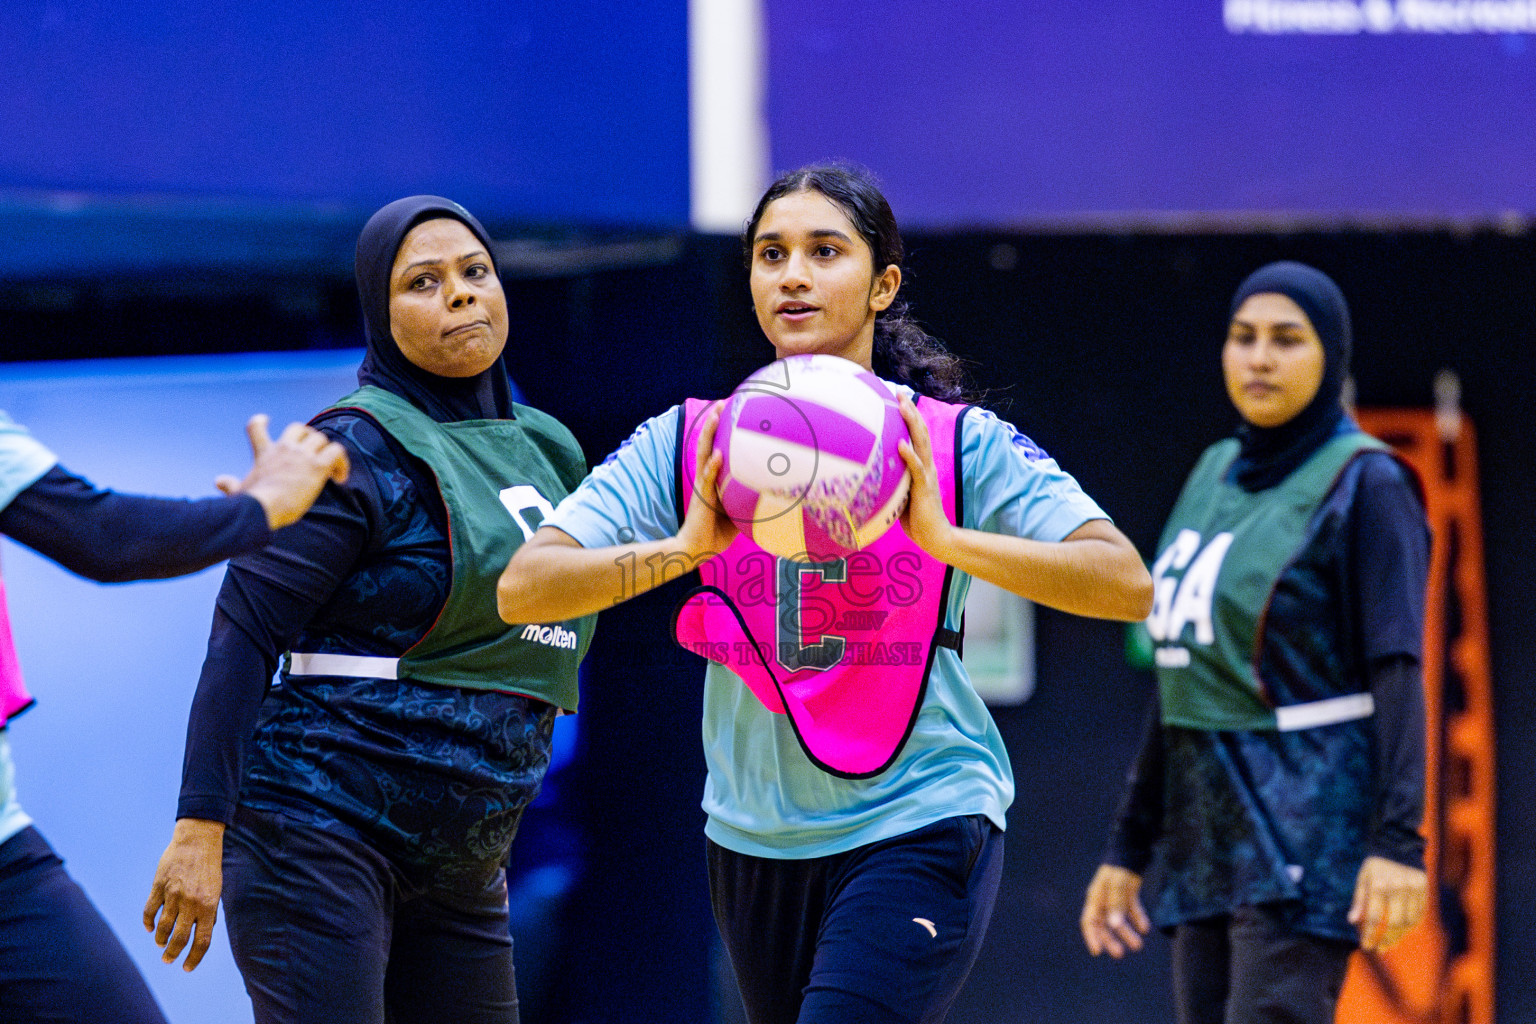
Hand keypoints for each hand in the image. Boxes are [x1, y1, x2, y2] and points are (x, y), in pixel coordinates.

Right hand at [144, 818, 226, 971]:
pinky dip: (148, 923)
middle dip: (173, 954)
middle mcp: (191, 902)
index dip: (194, 958)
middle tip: (168, 960)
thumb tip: (202, 933)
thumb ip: (209, 912)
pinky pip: (150, 911)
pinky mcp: (159, 886)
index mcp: (209, 905)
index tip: (187, 967)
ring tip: (161, 944)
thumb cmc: (210, 866)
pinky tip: (150, 928)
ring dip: (161, 940)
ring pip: (162, 928)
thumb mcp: (217, 889)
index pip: (202, 940)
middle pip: (180, 938)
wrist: (197, 839)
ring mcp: (173, 895)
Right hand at [217, 414, 349, 529]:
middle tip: (314, 453)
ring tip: (332, 471)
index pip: (256, 428)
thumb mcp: (238, 492)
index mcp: (264, 454)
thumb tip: (218, 481)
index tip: (265, 419)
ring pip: (320, 438)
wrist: (263, 508)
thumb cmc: (250, 504)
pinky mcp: (318, 466)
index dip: (260, 422)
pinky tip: (340, 477)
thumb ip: (230, 485)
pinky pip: (337, 451)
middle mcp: (284, 449)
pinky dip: (342, 462)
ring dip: (327, 451)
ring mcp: (302, 455)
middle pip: (299, 427)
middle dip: (308, 436)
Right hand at [676, 401, 737, 559]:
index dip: (718, 432)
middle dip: (712, 423)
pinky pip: (707, 479)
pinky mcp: (701, 498)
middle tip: (720, 402)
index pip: (714, 450)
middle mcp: (705, 478)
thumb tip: (771, 495)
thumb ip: (746, 500)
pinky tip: (718, 455)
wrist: (697, 548)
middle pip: (707, 444)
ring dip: (708, 434)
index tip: (727, 412)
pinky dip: (712, 466)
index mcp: (712, 480)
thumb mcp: (736, 513)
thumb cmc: (716, 533)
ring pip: (704, 453)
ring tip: (714, 415)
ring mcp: (702, 486)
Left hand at [895, 394, 955, 559]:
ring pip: (921, 443)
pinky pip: (917, 469)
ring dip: (912, 424)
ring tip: (903, 407)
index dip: (910, 416)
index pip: (917, 435)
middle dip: (910, 411)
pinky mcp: (924, 488)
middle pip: (921, 432)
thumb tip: (874, 470)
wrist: (934, 536)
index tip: (898, 398)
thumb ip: (893, 478)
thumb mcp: (900, 492)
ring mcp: (926, 475)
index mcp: (921, 465)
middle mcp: (926, 465)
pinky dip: (909, 455)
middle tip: (899, 393)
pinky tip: (901, 444)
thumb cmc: (916, 517)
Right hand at [1081, 864, 1150, 957]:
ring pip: (1118, 920)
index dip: (1092, 937)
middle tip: (1120, 953)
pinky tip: (1145, 928)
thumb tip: (1114, 925)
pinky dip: (1137, 919)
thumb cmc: (1120, 867)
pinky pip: (1131, 911)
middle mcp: (1103, 900)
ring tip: (1138, 945)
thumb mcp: (1117, 885)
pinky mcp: (1128, 894)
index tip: (1097, 952)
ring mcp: (1115, 898)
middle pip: (1103, 925)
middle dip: (1111, 940)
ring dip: (1126, 933)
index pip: (1089, 921)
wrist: (1132, 850)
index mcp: (1095, 897)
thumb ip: (1115, 904)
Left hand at [1348, 855, 1426, 951]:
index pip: (1373, 916)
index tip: (1366, 946)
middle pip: (1393, 922)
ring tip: (1390, 943)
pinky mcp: (1424, 889)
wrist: (1398, 846)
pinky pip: (1419, 914)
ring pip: (1408, 921)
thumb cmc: (1376, 866)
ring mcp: (1413, 888)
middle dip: (1386, 939)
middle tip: (1380, 949)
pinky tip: (1403, 932)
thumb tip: (1352, 921)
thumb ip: (1359, 900)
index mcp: (1378, 884)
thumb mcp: (1363, 878)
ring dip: (1399, 936)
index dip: (1370, 934)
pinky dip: (1411, 926)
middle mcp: (1397, 887)